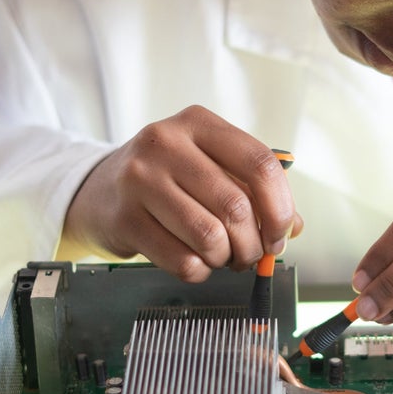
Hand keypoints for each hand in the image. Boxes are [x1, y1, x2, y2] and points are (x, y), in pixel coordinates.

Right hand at [59, 105, 302, 281]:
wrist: (100, 188)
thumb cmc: (169, 178)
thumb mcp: (212, 168)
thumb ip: (256, 192)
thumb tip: (292, 228)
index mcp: (198, 123)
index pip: (260, 164)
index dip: (280, 207)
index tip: (281, 233)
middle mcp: (166, 143)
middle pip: (236, 206)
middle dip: (253, 243)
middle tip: (250, 254)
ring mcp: (140, 179)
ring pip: (210, 236)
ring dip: (226, 258)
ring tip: (222, 256)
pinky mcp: (124, 218)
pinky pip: (182, 260)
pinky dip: (200, 270)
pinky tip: (196, 260)